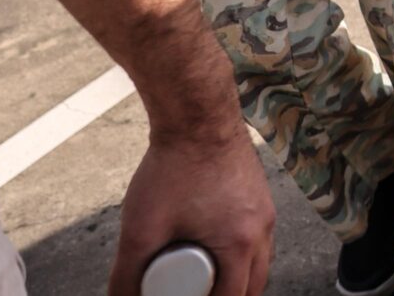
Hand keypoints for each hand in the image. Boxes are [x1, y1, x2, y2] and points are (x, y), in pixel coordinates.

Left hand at [108, 125, 275, 295]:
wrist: (197, 116)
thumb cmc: (174, 167)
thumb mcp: (140, 230)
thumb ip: (127, 275)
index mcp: (240, 244)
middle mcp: (263, 229)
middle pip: (253, 286)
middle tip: (195, 295)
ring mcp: (266, 210)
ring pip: (259, 262)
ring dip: (235, 278)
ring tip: (201, 279)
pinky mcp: (260, 195)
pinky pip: (258, 239)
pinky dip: (240, 253)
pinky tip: (213, 246)